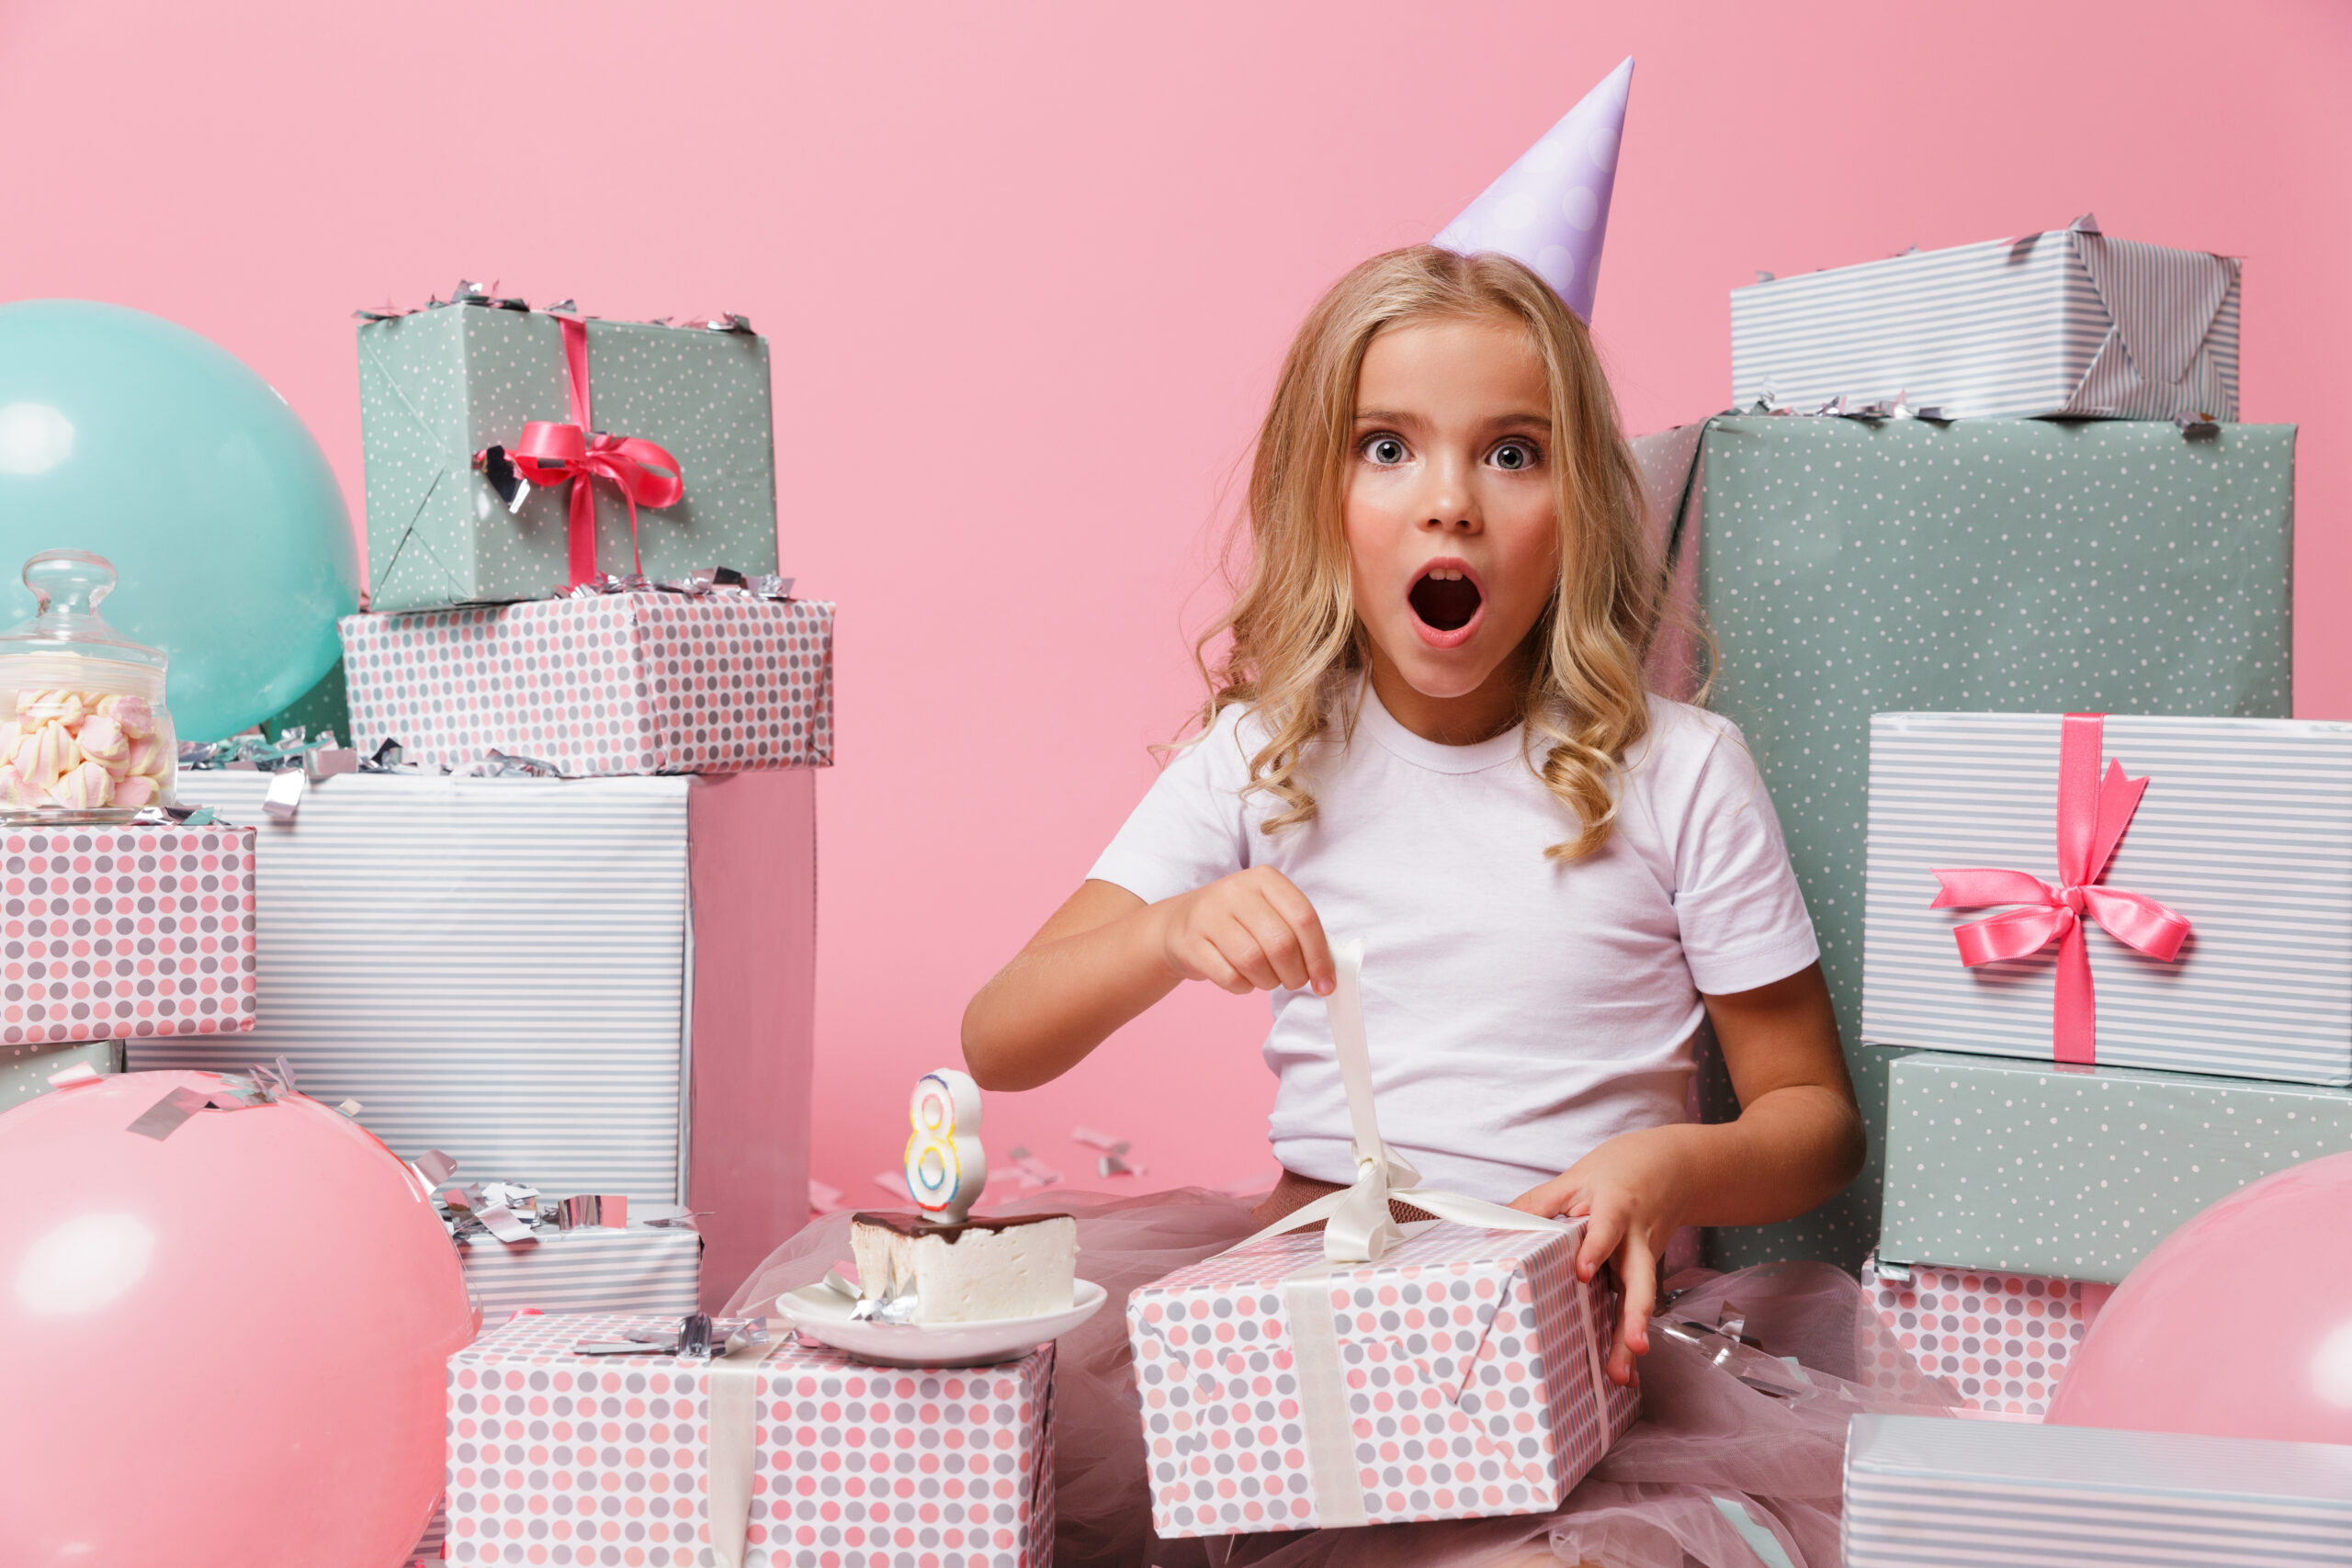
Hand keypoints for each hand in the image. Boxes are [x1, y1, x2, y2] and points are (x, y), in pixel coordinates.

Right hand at [1152, 867, 1333, 995]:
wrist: (1180, 923)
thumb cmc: (1237, 923)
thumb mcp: (1269, 913)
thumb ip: (1299, 935)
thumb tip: (1328, 974)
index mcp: (1265, 878)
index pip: (1304, 918)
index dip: (1320, 956)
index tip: (1326, 984)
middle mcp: (1236, 890)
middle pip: (1281, 943)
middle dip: (1294, 974)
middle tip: (1293, 982)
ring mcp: (1209, 914)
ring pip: (1254, 962)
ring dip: (1268, 982)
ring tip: (1266, 979)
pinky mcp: (1190, 941)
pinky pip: (1229, 976)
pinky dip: (1242, 987)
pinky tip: (1241, 979)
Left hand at [1511, 1125, 1697, 1386]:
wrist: (1671, 1169)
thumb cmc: (1619, 1172)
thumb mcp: (1576, 1176)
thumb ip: (1540, 1201)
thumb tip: (1498, 1220)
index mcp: (1617, 1208)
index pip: (1608, 1229)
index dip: (1596, 1249)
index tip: (1583, 1272)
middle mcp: (1636, 1240)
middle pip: (1640, 1279)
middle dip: (1635, 1315)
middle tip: (1633, 1347)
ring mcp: (1644, 1260)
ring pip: (1642, 1300)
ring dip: (1632, 1337)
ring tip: (1623, 1375)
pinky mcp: (1644, 1275)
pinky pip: (1637, 1306)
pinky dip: (1629, 1339)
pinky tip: (1624, 1371)